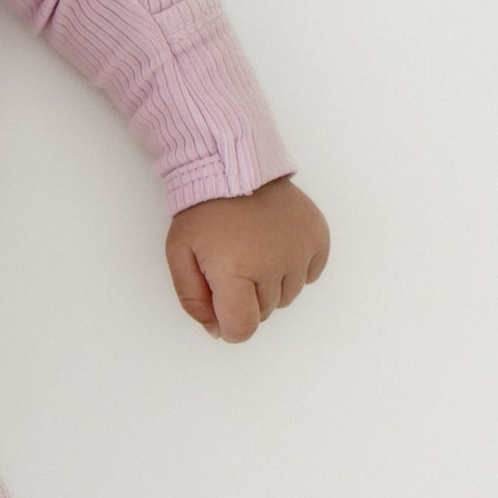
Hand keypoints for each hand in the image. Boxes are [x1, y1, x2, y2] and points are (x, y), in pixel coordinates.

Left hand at [165, 175, 329, 342]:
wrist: (232, 166)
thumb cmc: (202, 212)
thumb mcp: (179, 255)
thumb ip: (193, 300)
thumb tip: (218, 331)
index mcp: (235, 271)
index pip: (243, 328)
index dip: (230, 326)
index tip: (222, 311)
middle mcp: (274, 265)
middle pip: (264, 312)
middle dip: (245, 299)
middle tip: (231, 266)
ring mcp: (300, 250)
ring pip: (288, 296)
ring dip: (270, 285)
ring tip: (252, 253)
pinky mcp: (318, 237)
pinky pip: (311, 275)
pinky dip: (294, 269)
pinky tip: (274, 247)